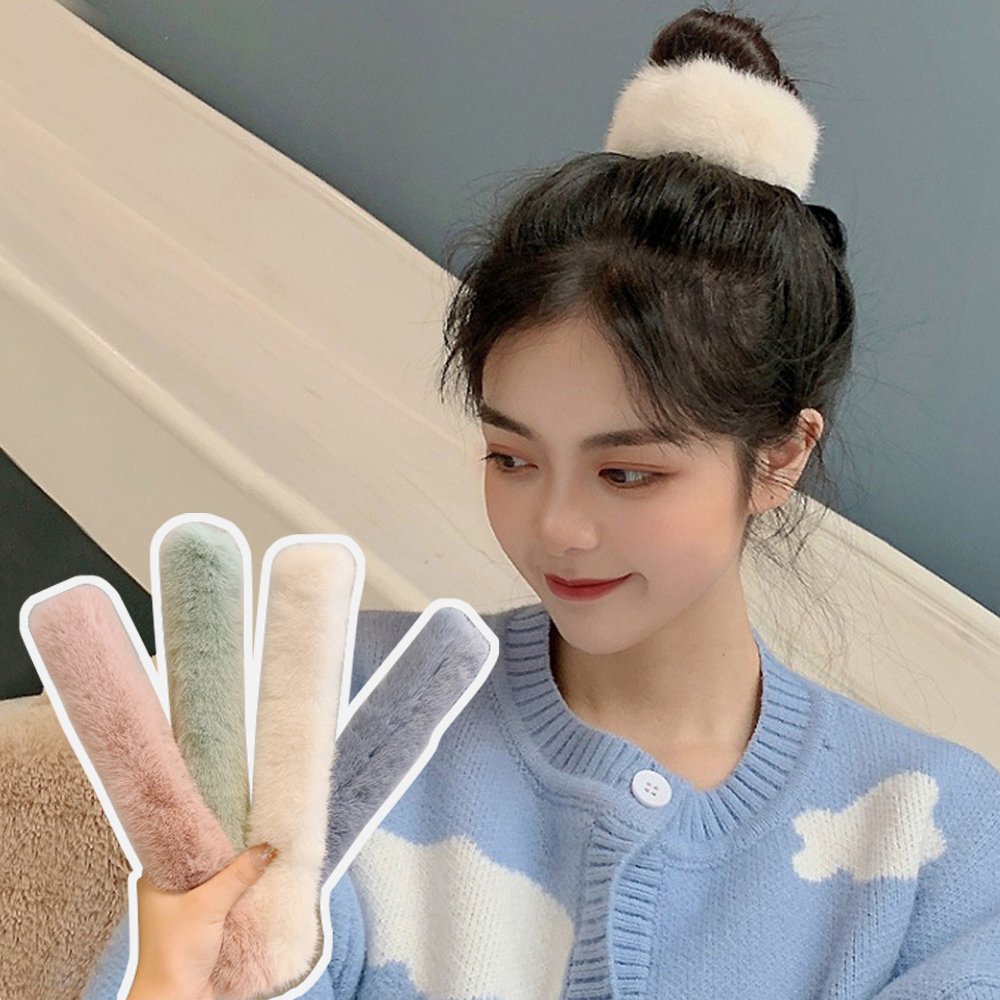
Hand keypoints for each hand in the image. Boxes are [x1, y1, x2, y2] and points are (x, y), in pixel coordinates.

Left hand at [127, 843, 278, 999]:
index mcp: (155, 879)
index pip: (183, 844)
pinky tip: (255, 887)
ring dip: (235, 877)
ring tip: (259, 857)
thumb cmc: (173, 955)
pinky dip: (237, 897)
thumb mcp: (208, 906)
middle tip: (253, 834)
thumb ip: (237, 876)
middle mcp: (168, 892)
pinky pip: (222, 902)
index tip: (233, 817)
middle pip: (204, 862)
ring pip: (215, 883)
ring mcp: (184, 910)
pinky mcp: (201, 927)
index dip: (207, 831)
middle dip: (228, 854)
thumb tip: (266, 849)